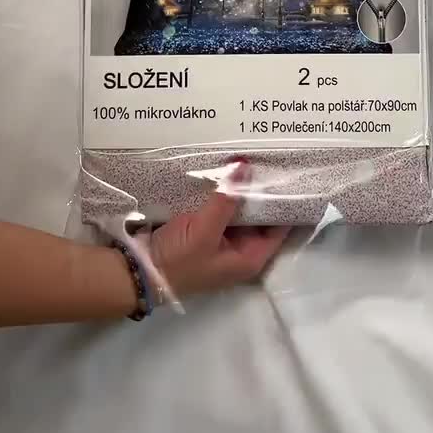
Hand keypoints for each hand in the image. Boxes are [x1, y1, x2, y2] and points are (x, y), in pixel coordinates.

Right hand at [149, 162, 288, 296]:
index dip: (287, 203)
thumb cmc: (179, 260)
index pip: (281, 228)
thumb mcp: (205, 228)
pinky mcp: (205, 232)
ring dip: (242, 190)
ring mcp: (222, 241)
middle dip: (262, 191)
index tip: (293, 176)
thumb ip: (227, 198)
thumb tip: (246, 166)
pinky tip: (226, 172)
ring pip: (240, 211)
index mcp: (250, 257)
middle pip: (261, 217)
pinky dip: (224, 194)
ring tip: (251, 159)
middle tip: (271, 160)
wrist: (139, 272)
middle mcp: (240, 250)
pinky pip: (222, 210)